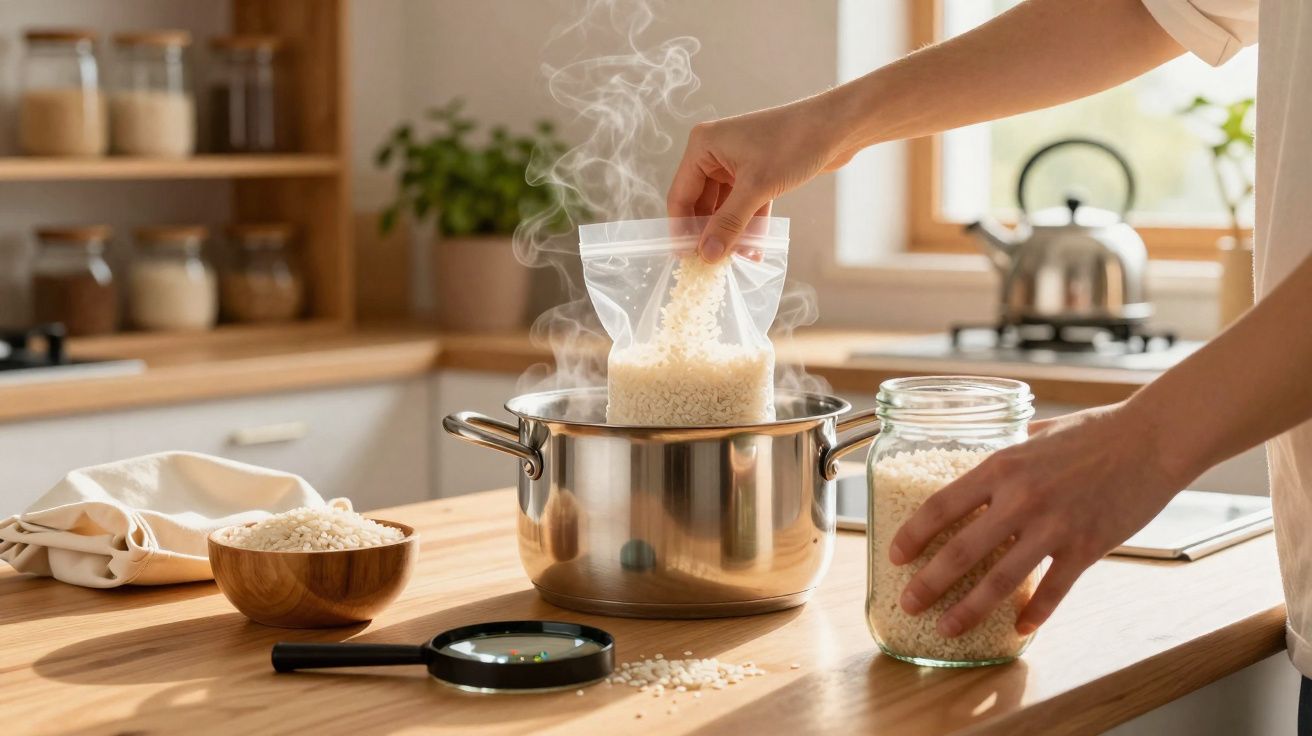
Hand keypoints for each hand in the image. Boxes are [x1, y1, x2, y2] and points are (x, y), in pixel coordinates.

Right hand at [667, 93, 858, 261]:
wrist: (838, 126)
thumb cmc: (795, 143)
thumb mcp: (757, 187)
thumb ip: (729, 223)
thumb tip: (706, 255)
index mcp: (703, 145)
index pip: (681, 195)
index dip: (682, 228)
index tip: (687, 258)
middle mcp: (715, 151)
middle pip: (701, 203)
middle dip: (710, 233)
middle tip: (712, 263)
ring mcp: (736, 162)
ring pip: (724, 207)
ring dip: (731, 232)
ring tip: (735, 261)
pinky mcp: (757, 171)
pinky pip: (744, 204)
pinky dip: (749, 224)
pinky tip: (754, 249)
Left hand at [888, 401, 1186, 637]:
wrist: (1153, 439)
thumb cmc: (1097, 430)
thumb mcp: (1037, 433)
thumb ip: (1009, 451)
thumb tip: (986, 459)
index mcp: (1002, 467)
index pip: (941, 506)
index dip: (912, 535)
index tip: (894, 556)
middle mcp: (1021, 499)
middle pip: (961, 550)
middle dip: (928, 583)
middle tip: (908, 604)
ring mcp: (1054, 526)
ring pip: (1000, 580)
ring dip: (969, 609)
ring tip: (947, 627)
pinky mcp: (1087, 547)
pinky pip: (1054, 591)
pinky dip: (1035, 614)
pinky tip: (1019, 629)